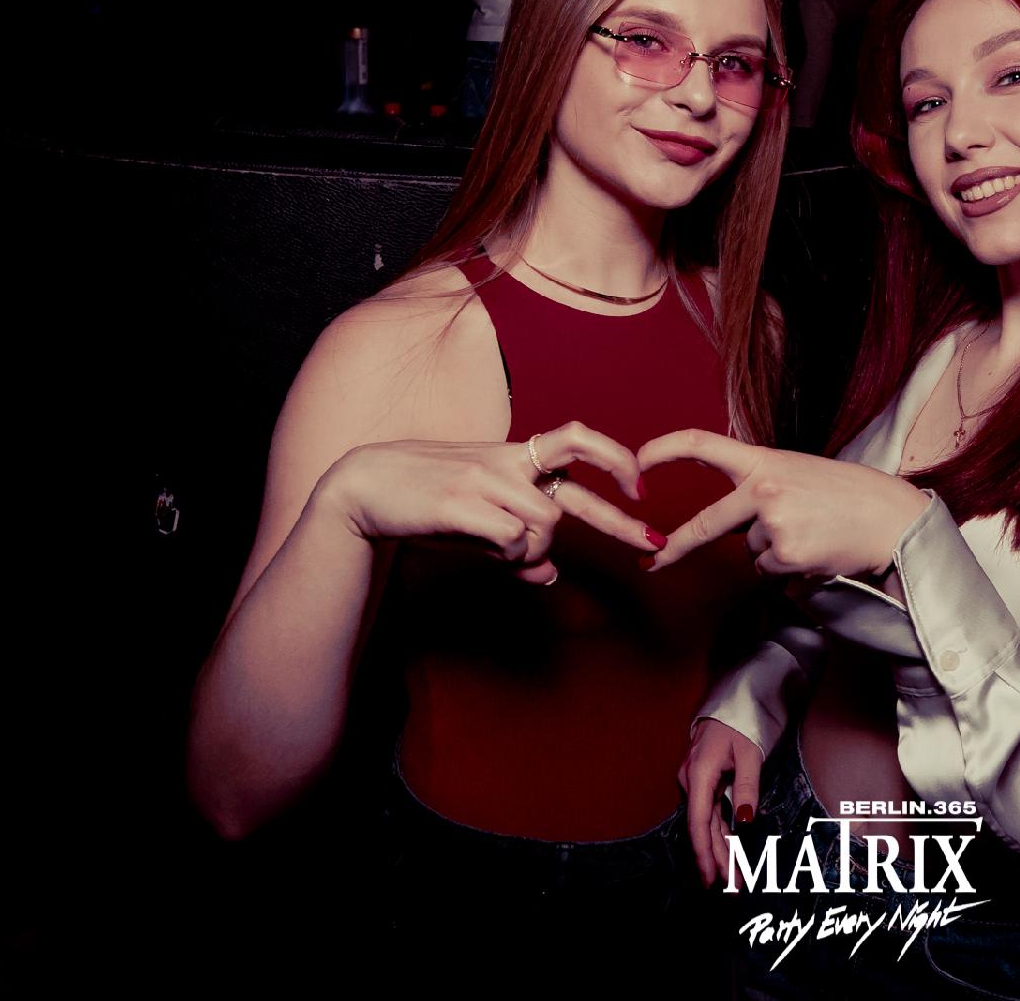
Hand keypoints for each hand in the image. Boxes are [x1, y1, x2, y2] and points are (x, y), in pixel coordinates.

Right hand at [320, 422, 659, 582]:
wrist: (365, 487)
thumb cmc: (426, 505)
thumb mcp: (477, 523)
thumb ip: (515, 546)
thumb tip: (551, 577)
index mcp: (513, 458)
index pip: (576, 441)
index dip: (614, 458)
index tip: (640, 488)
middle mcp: (506, 464)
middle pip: (573, 491)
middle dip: (620, 522)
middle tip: (654, 545)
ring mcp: (485, 481)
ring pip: (543, 528)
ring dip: (532, 552)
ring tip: (501, 553)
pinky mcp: (461, 502)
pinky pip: (512, 539)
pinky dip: (510, 556)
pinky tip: (487, 551)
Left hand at [635, 429, 932, 576]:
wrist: (892, 518)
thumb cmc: (847, 496)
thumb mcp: (798, 473)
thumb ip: (759, 488)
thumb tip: (730, 526)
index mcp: (764, 461)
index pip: (702, 445)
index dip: (663, 450)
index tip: (637, 462)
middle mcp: (763, 489)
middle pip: (705, 524)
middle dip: (674, 547)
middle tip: (652, 561)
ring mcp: (774, 523)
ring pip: (750, 553)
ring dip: (773, 553)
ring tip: (813, 535)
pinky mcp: (786, 555)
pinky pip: (769, 573)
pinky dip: (788, 570)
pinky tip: (817, 553)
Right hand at [679, 718, 761, 886]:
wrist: (733, 700)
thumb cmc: (742, 721)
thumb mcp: (750, 752)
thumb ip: (747, 785)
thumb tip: (744, 820)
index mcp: (700, 772)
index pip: (699, 820)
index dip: (704, 851)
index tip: (712, 876)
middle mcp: (693, 779)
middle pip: (703, 826)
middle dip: (717, 858)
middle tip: (732, 885)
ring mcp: (697, 780)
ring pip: (707, 822)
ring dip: (719, 848)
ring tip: (733, 876)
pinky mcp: (705, 780)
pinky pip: (711, 811)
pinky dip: (720, 832)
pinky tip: (727, 851)